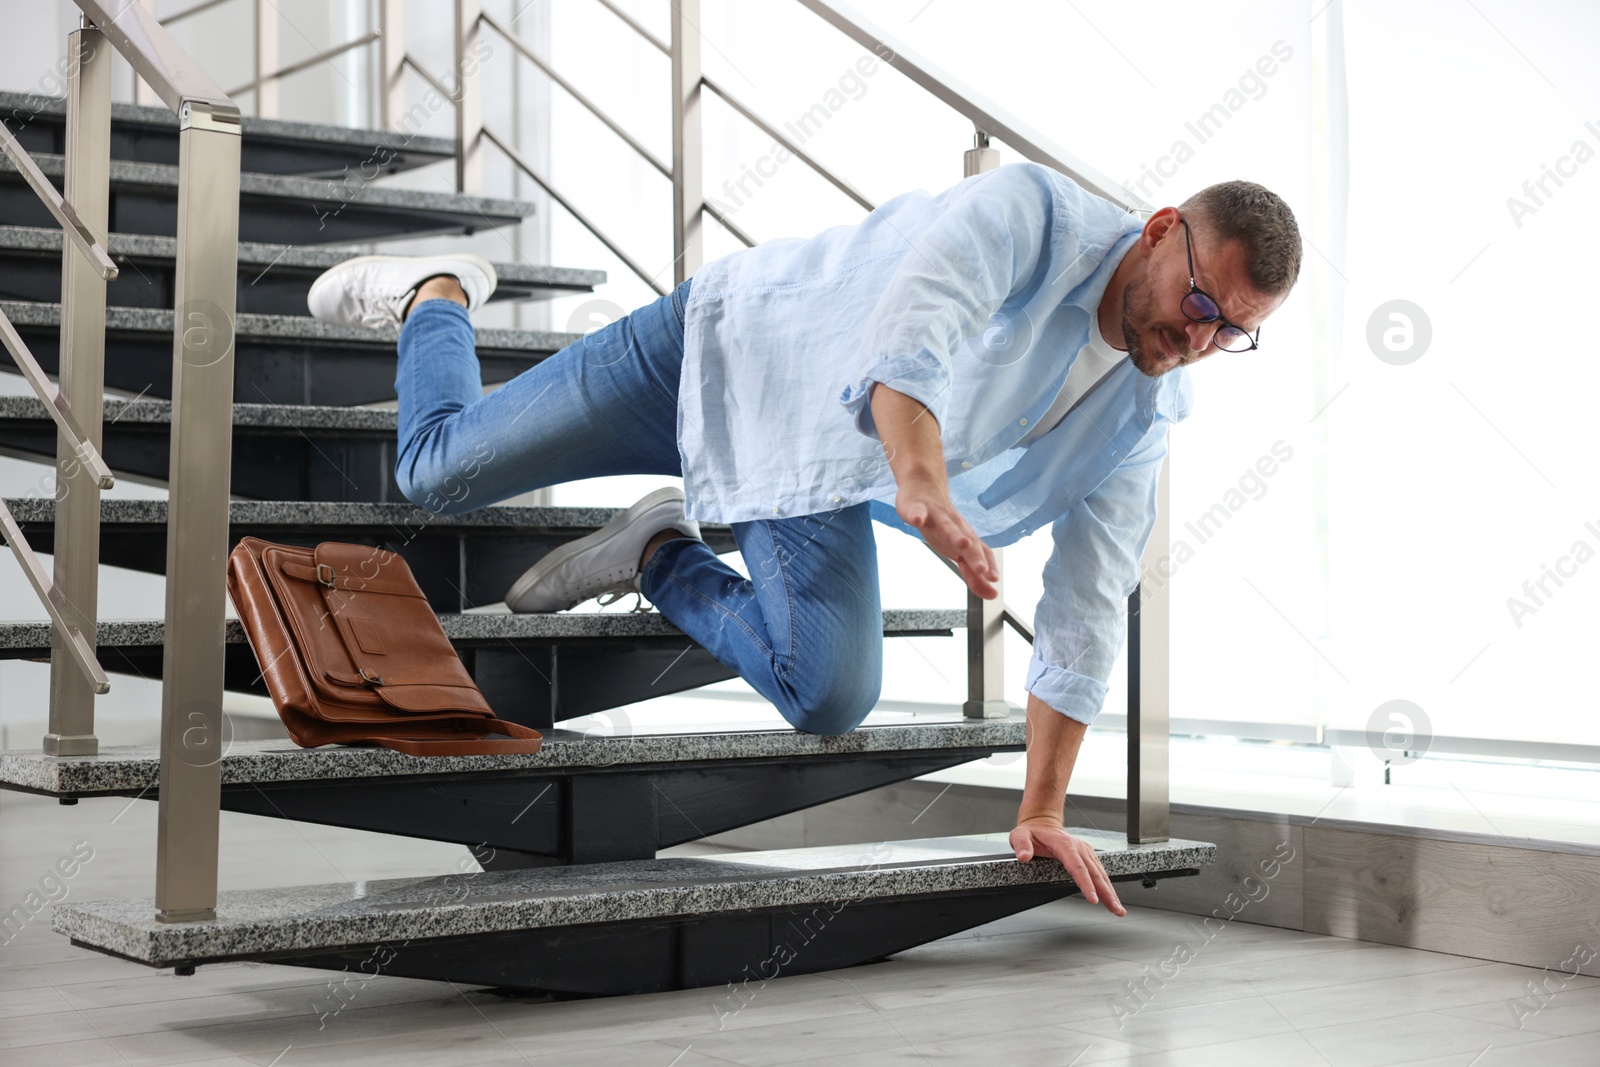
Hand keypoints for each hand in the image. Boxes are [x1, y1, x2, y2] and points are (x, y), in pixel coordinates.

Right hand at [896, 482, 998, 598]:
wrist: (924, 487)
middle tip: (982, 570)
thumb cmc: (943, 524)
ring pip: (947, 526)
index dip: (987, 566)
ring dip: (955, 535)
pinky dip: (917, 515)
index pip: (980, 553)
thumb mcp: (958, 551)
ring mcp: (936, 516)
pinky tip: (916, 520)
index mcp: (965, 538)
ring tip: (962, 544)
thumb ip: (973, 574)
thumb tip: (993, 594)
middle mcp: (955, 526)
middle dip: (975, 556)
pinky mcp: (917, 507)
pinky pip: (917, 511)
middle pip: (967, 541)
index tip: (994, 581)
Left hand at [1010, 818, 1125, 916]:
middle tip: (1115, 908)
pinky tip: (1112, 898)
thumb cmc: (1032, 832)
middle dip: (1106, 892)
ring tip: (1118, 908)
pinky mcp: (1088, 855)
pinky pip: (1100, 872)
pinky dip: (1107, 885)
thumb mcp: (1020, 835)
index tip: (1093, 898)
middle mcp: (1079, 848)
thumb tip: (1024, 856)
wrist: (1042, 823)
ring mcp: (1085, 851)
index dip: (1086, 883)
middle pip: (1094, 873)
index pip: (1077, 866)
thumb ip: (1022, 845)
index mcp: (1064, 844)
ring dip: (1111, 891)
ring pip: (1101, 873)